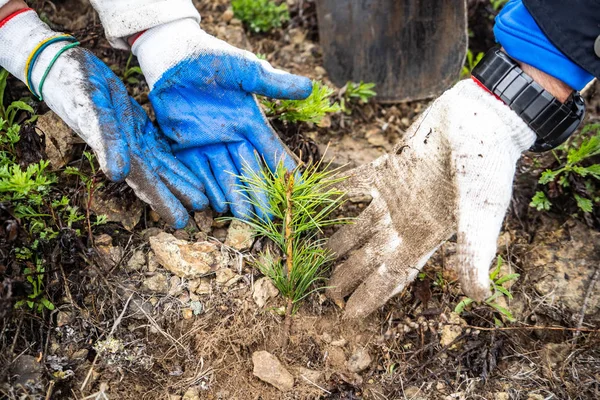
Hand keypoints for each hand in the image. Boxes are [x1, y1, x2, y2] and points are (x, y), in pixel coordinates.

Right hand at [0, 9, 206, 226]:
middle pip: (158, 179)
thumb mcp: (92, 109)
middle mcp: (127, 150)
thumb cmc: (74, 85)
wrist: (63, 64)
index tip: (182, 222)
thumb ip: (106, 141)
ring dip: (179, 181)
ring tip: (200, 196)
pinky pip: (158, 148)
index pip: (146, 183)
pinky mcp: (136, 125)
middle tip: (205, 210)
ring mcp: (132, 138)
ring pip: (161, 166)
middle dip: (179, 196)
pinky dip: (173, 160)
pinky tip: (186, 169)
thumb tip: (117, 175)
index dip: (164, 202)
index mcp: (119, 152)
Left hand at [132, 18, 312, 218]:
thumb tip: (309, 88)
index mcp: (249, 120)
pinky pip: (196, 170)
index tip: (297, 187)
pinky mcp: (183, 144)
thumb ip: (272, 83)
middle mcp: (231, 136)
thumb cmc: (212, 58)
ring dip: (235, 196)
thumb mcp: (245, 69)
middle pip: (248, 169)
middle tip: (269, 216)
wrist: (173, 55)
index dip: (282, 168)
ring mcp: (208, 142)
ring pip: (224, 174)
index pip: (270, 149)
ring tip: (245, 218)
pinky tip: (216, 205)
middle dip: (259, 193)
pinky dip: (206, 186)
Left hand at [326, 79, 535, 317]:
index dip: (371, 295)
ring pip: (360, 224)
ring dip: (340, 240)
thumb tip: (479, 295)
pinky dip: (336, 191)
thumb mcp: (481, 209)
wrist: (481, 117)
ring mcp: (395, 195)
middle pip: (371, 255)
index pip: (393, 273)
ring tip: (318, 255)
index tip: (348, 315)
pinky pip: (354, 184)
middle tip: (324, 292)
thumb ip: (475, 249)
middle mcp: (407, 219)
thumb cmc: (486, 164)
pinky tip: (317, 199)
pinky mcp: (388, 167)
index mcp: (427, 234)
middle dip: (349, 274)